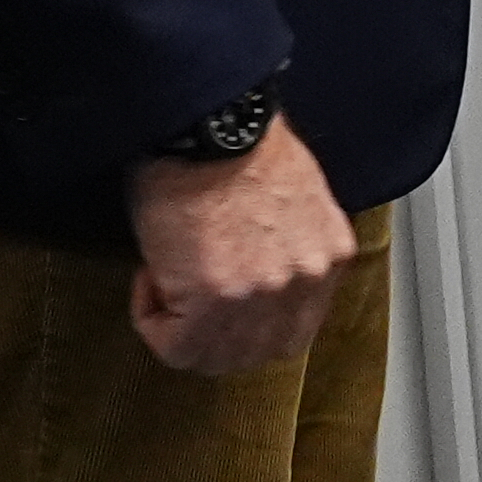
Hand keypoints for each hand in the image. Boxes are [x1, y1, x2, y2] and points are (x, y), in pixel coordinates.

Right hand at [126, 110, 356, 374]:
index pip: (292, 331)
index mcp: (330, 257)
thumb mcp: (295, 204)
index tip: (217, 295)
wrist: (210, 124)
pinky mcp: (215, 300)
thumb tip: (253, 279)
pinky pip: (175, 345)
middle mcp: (305, 282)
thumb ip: (287, 252)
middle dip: (213, 336)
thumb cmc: (240, 148)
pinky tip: (151, 275)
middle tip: (184, 300)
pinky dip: (152, 319)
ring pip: (214, 357)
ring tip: (166, 279)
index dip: (247, 324)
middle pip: (256, 353)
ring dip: (181, 329)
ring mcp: (263, 296)